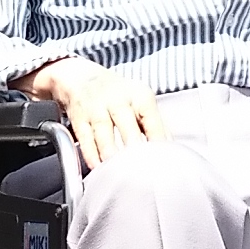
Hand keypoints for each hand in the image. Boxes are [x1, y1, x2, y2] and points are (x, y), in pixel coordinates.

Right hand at [25, 55, 165, 163]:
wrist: (80, 76)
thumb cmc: (117, 94)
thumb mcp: (140, 100)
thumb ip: (155, 125)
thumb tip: (171, 149)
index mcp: (140, 96)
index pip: (152, 121)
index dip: (158, 143)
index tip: (162, 163)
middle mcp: (118, 100)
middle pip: (127, 126)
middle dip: (134, 148)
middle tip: (140, 170)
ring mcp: (96, 108)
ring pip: (103, 132)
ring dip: (110, 154)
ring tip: (116, 172)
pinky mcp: (78, 117)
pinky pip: (84, 138)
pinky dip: (90, 155)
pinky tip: (96, 167)